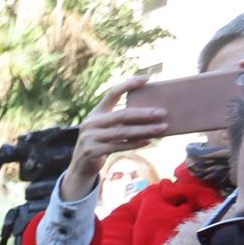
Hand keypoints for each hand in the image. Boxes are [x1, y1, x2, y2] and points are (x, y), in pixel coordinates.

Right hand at [63, 74, 166, 201]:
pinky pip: (118, 146)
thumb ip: (120, 120)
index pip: (112, 93)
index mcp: (95, 113)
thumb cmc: (100, 143)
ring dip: (144, 130)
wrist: (81, 166)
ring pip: (122, 132)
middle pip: (121, 114)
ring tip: (162, 128)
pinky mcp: (92, 151)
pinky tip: (149, 141)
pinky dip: (135, 144)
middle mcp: (90, 123)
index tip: (147, 78)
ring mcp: (90, 138)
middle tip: (162, 112)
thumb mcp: (106, 128)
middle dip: (144, 113)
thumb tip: (151, 112)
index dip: (129, 85)